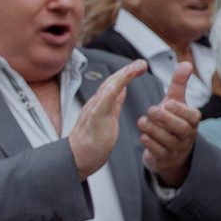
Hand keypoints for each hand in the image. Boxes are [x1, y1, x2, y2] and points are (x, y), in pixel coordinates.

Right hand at [67, 61, 148, 178]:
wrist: (78, 158)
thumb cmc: (93, 140)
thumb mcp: (108, 117)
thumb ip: (114, 102)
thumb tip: (122, 87)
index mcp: (102, 103)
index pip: (115, 83)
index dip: (128, 73)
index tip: (141, 65)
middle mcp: (97, 103)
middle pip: (112, 82)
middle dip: (127, 70)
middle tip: (142, 62)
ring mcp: (94, 111)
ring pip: (107, 89)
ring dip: (121, 77)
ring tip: (134, 68)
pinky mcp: (93, 121)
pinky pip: (100, 105)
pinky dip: (109, 94)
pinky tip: (118, 86)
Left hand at [138, 59, 202, 185]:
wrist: (171, 151)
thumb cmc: (173, 121)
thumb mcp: (176, 102)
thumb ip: (179, 84)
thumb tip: (186, 63)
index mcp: (192, 121)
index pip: (192, 116)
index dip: (181, 110)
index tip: (168, 102)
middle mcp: (187, 135)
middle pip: (180, 129)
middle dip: (165, 119)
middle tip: (151, 110)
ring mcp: (177, 148)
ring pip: (167, 140)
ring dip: (154, 130)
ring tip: (141, 121)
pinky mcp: (165, 158)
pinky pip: (159, 152)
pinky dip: (150, 144)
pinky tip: (143, 136)